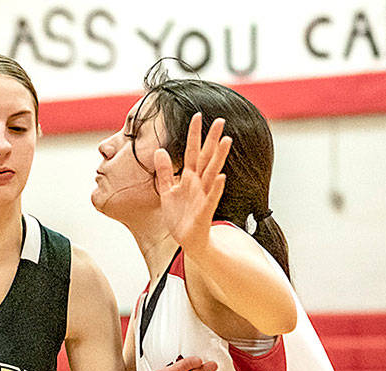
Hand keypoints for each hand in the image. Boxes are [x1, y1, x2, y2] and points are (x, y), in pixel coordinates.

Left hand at [153, 113, 231, 251]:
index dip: (193, 135)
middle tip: (221, 120)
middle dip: (212, 139)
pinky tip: (221, 176)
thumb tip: (159, 150)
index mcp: (189, 178)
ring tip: (226, 141)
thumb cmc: (180, 216)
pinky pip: (212, 197)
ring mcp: (203, 196)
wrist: (188, 240)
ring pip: (212, 173)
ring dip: (219, 157)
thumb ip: (164, 171)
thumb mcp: (167, 191)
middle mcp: (198, 184)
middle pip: (206, 157)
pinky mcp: (205, 211)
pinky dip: (217, 187)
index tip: (197, 115)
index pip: (191, 151)